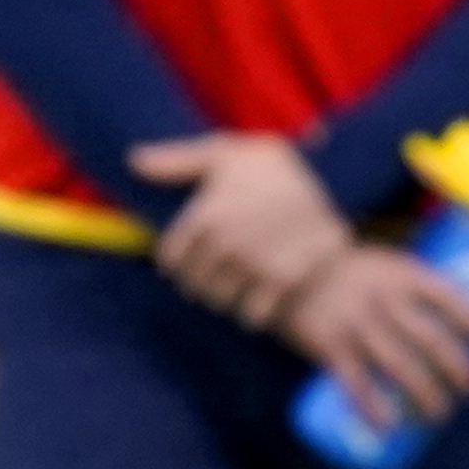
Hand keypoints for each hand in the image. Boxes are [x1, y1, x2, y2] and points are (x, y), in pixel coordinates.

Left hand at [130, 132, 354, 325]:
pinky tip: (260, 294)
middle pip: (193, 285)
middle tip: (216, 272)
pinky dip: (252, 311)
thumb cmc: (274, 165)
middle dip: (199, 280)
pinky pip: (251, 316)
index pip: (170, 259)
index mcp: (204, 215)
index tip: (188, 259)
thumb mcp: (226, 152)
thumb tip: (132, 161)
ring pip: (219, 303)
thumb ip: (177, 160)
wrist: (336, 180)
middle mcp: (225, 244)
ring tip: (236, 283)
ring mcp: (254, 265)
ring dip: (224, 298)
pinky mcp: (282, 282)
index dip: (176, 261)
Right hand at [280, 243, 468, 431]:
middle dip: (456, 367)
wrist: (290, 267)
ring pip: (398, 364)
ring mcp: (355, 323)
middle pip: (429, 338)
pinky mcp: (328, 344)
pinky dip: (371, 407)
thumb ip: (411, 286)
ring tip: (439, 414)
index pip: (446, 295)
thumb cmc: (349, 270)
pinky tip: (387, 426)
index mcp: (401, 274)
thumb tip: (453, 318)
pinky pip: (355, 381)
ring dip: (424, 393)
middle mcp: (382, 298)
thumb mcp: (384, 263)